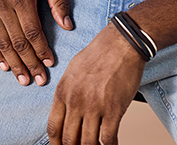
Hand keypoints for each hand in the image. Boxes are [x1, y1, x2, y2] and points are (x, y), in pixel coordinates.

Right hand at [0, 0, 72, 85]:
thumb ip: (59, 2)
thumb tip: (68, 26)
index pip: (32, 31)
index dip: (41, 49)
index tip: (51, 63)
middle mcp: (3, 5)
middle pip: (17, 42)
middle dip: (29, 63)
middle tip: (39, 80)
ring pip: (2, 43)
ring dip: (14, 64)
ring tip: (24, 79)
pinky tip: (5, 67)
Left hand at [47, 23, 145, 144]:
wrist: (122, 42)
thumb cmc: (100, 53)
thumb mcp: (73, 70)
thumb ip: (67, 93)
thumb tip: (67, 114)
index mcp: (64, 91)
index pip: (54, 128)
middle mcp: (76, 101)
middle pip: (69, 140)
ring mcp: (95, 106)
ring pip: (88, 144)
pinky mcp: (113, 109)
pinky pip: (108, 138)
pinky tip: (112, 144)